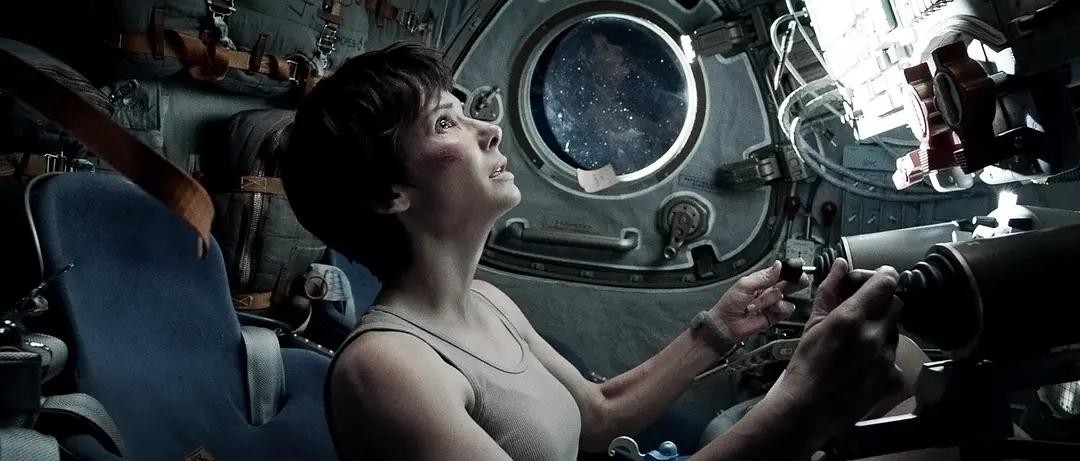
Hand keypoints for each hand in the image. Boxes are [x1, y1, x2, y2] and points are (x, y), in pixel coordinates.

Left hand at [709, 260, 809, 341]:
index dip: (788, 270)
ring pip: (784, 295)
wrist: (727, 325)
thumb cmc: (730, 304)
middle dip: (794, 280)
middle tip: (800, 279)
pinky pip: (786, 308)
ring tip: (760, 303)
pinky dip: (779, 309)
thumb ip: (763, 276)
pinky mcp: (775, 315)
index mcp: (760, 279)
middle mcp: (768, 290)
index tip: (795, 269)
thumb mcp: (745, 285)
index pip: (778, 271)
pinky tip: (769, 309)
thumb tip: (778, 266)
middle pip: (788, 282)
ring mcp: (772, 303)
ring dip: (772, 299)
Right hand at [772, 258, 904, 442]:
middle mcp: (873, 335)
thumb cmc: (804, 365)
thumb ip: (830, 291)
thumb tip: (840, 265)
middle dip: (882, 305)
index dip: (884, 277)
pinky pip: (896, 360)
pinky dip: (884, 361)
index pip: (886, 282)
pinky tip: (866, 369)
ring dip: (882, 334)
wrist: (806, 408)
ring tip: (860, 348)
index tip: (879, 279)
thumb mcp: (812, 324)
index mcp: (851, 317)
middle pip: (896, 305)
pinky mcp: (893, 379)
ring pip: (895, 333)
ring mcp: (886, 358)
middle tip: (864, 316)